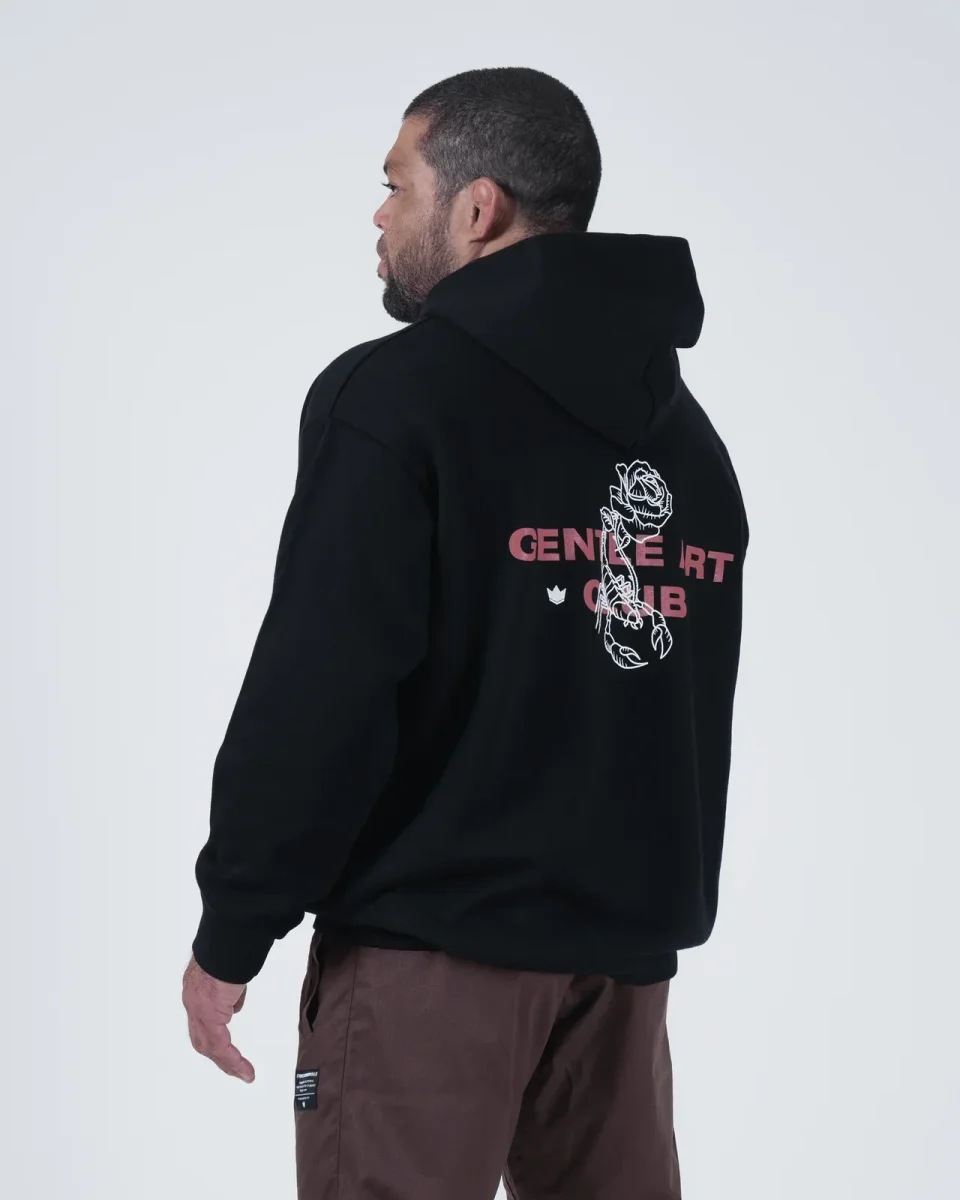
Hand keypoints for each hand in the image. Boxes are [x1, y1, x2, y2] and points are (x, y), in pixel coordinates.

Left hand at [182, 954, 254, 1081]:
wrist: (227, 940)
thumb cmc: (230, 950)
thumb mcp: (231, 975)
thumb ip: (229, 993)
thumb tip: (234, 1005)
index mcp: (196, 992)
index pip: (202, 1023)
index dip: (214, 1039)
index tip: (228, 1051)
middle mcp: (193, 1003)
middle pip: (202, 1040)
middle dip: (220, 1058)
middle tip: (235, 1070)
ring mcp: (198, 1009)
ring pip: (209, 1046)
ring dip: (227, 1063)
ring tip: (243, 1074)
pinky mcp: (209, 1013)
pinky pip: (219, 1044)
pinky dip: (232, 1059)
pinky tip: (243, 1067)